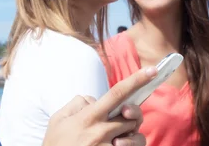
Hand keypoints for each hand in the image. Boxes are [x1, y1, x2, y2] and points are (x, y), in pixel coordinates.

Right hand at [42, 66, 156, 145]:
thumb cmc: (55, 144)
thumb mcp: (59, 119)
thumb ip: (78, 103)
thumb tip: (95, 99)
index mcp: (89, 117)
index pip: (117, 93)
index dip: (137, 80)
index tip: (152, 71)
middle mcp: (101, 132)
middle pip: (131, 116)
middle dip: (130, 116)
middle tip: (121, 120)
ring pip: (135, 136)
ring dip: (130, 135)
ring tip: (116, 140)